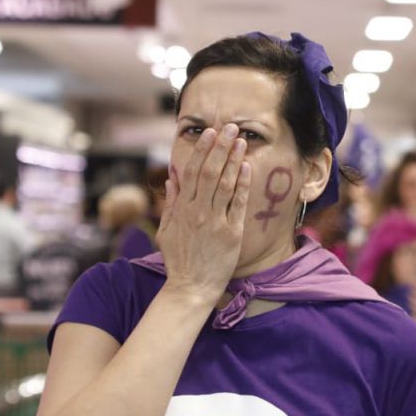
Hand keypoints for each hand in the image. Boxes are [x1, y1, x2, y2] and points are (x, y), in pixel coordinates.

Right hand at [156, 124, 251, 304]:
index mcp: (182, 209)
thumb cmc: (179, 260)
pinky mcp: (231, 233)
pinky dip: (243, 184)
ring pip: (225, 184)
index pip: (192, 172)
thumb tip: (172, 178)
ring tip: (241, 140)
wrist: (191, 288)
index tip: (210, 133)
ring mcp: (215, 221)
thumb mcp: (167, 231)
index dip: (202, 150)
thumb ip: (171, 203)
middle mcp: (198, 211)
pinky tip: (247, 167)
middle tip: (230, 127)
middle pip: (210, 172)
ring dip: (233, 159)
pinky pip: (238, 204)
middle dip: (220, 147)